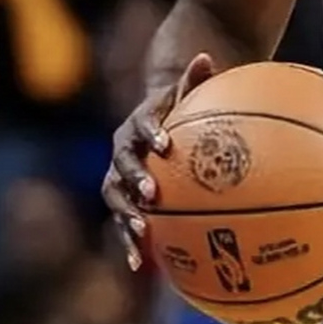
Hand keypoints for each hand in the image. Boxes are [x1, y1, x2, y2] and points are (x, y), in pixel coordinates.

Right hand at [102, 53, 214, 269]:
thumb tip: (206, 56)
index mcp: (137, 126)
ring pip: (116, 200)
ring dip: (126, 217)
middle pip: (120, 168)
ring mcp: (119, 179)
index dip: (151, 135)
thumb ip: (195, 79)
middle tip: (151, 195)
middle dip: (134, 182)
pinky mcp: (125, 202)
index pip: (140, 128)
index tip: (165, 145)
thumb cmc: (178, 108)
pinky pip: (126, 223)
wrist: (153, 124)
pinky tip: (143, 267)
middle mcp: (121, 153)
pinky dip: (131, 244)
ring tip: (142, 234)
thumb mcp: (186, 92)